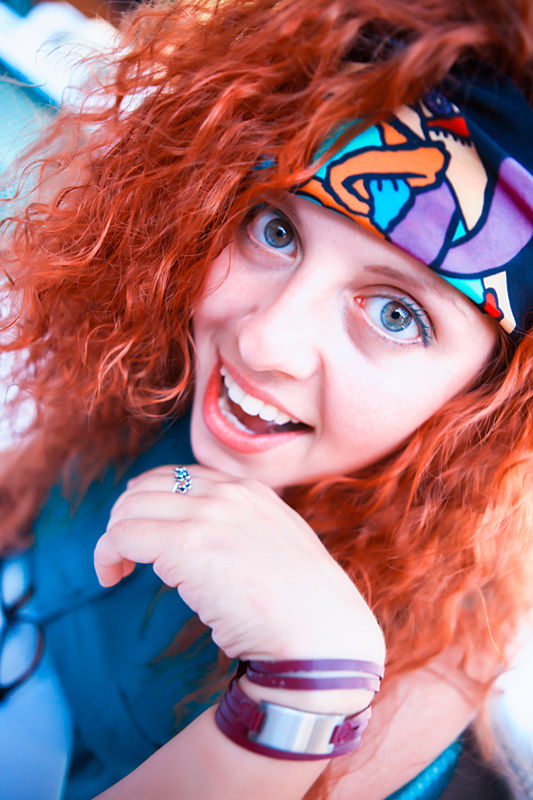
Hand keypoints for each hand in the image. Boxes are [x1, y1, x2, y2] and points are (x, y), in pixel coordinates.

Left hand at [94, 465, 384, 666]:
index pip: (180, 475)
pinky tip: (112, 578)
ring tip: (117, 570)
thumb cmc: (303, 608)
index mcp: (251, 491)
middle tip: (125, 556)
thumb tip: (206, 547)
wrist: (322, 635)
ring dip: (113, 538)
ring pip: (128, 509)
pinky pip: (122, 536)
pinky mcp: (186, 545)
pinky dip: (106, 555)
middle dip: (126, 518)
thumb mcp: (279, 547)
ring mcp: (207, 515)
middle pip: (146, 487)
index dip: (151, 500)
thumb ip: (245, 532)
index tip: (144, 532)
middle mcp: (227, 493)